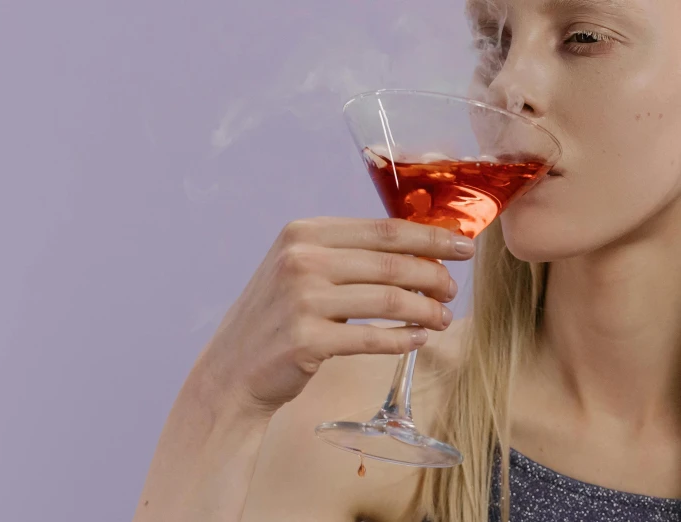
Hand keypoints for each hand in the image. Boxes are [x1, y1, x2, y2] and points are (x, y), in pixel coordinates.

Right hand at [196, 217, 474, 419]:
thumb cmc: (276, 316)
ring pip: (389, 301)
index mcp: (303, 233)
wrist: (232, 367)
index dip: (431, 236)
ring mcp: (302, 300)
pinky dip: (404, 340)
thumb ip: (346, 253)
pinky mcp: (306, 341)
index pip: (383, 228)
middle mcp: (301, 260)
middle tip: (452, 290)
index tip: (463, 246)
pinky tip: (419, 339)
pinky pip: (373, 339)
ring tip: (441, 319)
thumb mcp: (298, 268)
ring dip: (425, 311)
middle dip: (433, 275)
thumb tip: (417, 247)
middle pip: (391, 263)